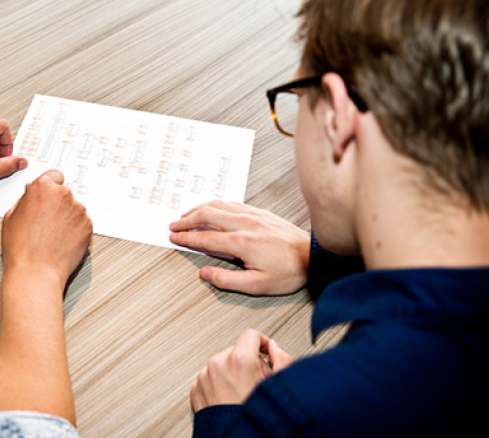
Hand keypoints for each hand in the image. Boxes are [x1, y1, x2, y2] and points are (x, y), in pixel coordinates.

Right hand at [1, 170, 91, 287]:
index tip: (49, 195)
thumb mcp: (11, 215)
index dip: (50, 187)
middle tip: (46, 221)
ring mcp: (78, 210)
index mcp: (42, 187)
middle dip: (58, 204)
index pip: (54, 175)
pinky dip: (75, 230)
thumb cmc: (21, 248)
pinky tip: (62, 241)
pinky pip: (82, 223)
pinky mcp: (88, 226)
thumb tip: (31, 193)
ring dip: (67, 217)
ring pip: (75, 209)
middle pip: (65, 193)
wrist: (36, 272)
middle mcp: (63, 195)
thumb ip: (25, 198)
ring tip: (52, 235)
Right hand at [169, 200, 309, 294]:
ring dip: (199, 209)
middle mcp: (245, 224)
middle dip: (187, 219)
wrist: (314, 255)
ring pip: (218, 205)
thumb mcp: (258, 285)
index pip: (205, 237)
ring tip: (186, 215)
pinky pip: (231, 203)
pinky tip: (211, 208)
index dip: (186, 237)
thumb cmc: (290, 271)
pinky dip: (215, 204)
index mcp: (242, 242)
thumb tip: (205, 273)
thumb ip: (227, 280)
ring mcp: (253, 215)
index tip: (174, 237)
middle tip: (174, 225)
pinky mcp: (260, 212)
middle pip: (207, 215)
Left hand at [191, 329, 293, 411]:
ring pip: (222, 366)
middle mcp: (218, 364)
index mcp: (239, 359)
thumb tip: (275, 348)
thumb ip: (282, 359)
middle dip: (248, 364)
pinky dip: (219, 387)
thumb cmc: (257, 418)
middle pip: (237, 351)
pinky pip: (209, 380)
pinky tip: (230, 401)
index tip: (267, 354)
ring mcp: (204, 378)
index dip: (263, 344)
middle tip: (258, 384)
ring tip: (243, 396)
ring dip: (233, 375)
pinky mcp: (196, 391)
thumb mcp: (281, 386)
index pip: (251, 335)